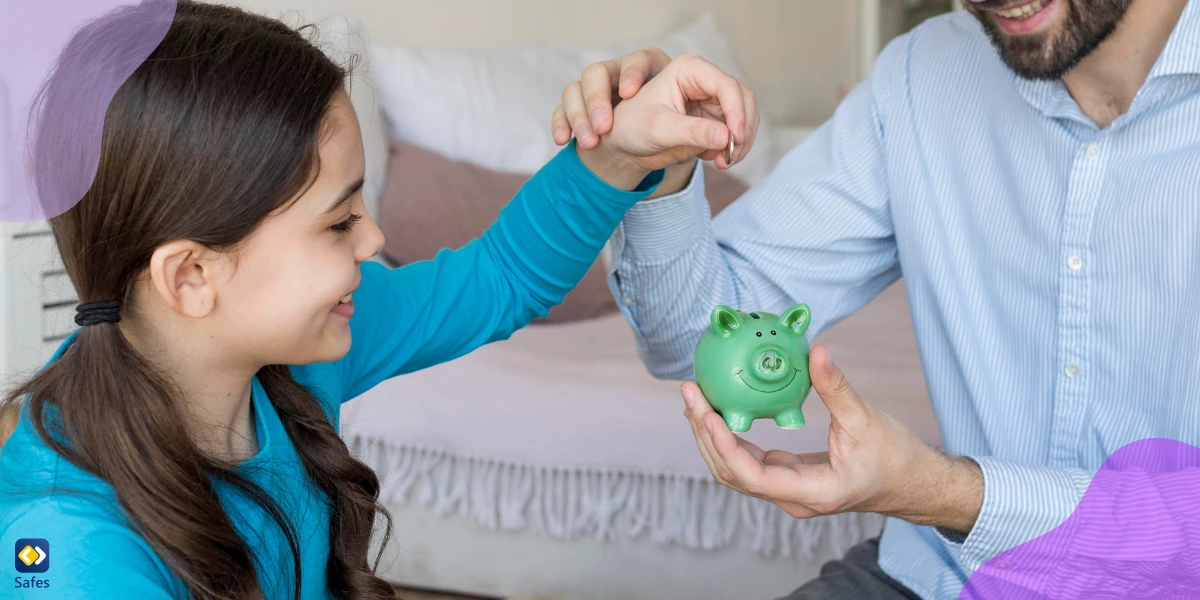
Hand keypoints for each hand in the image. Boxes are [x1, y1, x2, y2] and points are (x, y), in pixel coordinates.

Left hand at [557, 51, 759, 188]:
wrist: (625, 144)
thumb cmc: (633, 127)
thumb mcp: (660, 129)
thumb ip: (693, 132)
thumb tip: (727, 137)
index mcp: (690, 69)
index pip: (726, 86)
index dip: (736, 112)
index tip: (735, 140)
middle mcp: (706, 80)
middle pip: (743, 99)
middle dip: (742, 129)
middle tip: (731, 157)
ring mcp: (713, 100)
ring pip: (745, 117)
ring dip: (741, 142)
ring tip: (723, 163)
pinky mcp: (715, 119)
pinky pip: (737, 133)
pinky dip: (734, 148)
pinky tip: (716, 160)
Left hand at [681, 344, 983, 533]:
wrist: (913, 484)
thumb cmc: (895, 457)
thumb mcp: (866, 419)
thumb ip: (836, 388)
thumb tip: (816, 350)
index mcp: (812, 491)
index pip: (752, 476)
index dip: (724, 444)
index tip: (706, 412)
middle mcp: (793, 498)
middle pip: (732, 473)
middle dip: (706, 433)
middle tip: (691, 393)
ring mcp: (788, 491)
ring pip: (736, 470)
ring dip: (712, 436)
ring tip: (695, 399)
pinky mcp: (788, 479)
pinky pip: (749, 462)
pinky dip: (730, 437)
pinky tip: (719, 411)